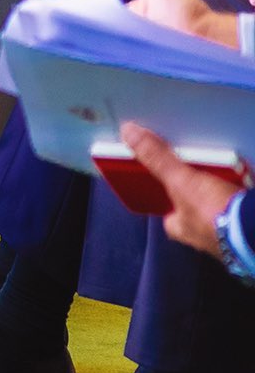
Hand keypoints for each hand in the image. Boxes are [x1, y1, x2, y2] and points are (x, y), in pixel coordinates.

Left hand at [120, 123, 246, 260]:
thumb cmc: (215, 215)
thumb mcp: (181, 181)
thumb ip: (157, 159)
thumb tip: (129, 134)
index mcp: (184, 229)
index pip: (169, 218)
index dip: (167, 203)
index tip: (166, 184)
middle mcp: (205, 238)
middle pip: (196, 213)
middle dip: (198, 196)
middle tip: (200, 173)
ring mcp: (229, 237)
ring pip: (220, 212)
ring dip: (222, 196)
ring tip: (225, 172)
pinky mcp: (249, 230)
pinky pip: (242, 212)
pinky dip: (242, 199)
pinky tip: (244, 184)